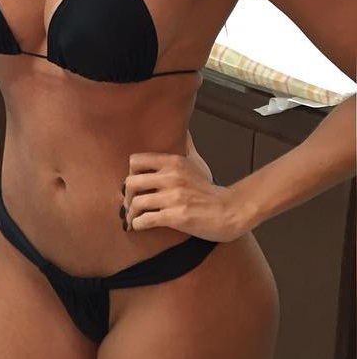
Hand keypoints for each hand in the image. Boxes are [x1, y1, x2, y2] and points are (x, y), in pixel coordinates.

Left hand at [121, 152, 244, 242]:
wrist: (231, 211)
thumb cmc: (210, 192)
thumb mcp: (195, 164)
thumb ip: (182, 151)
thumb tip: (182, 131)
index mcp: (174, 162)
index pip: (136, 161)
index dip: (131, 174)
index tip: (135, 185)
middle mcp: (172, 177)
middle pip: (130, 183)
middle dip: (127, 196)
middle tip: (130, 204)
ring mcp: (173, 197)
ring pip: (136, 203)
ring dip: (130, 214)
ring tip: (132, 218)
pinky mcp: (176, 216)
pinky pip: (145, 220)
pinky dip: (138, 225)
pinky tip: (139, 226)